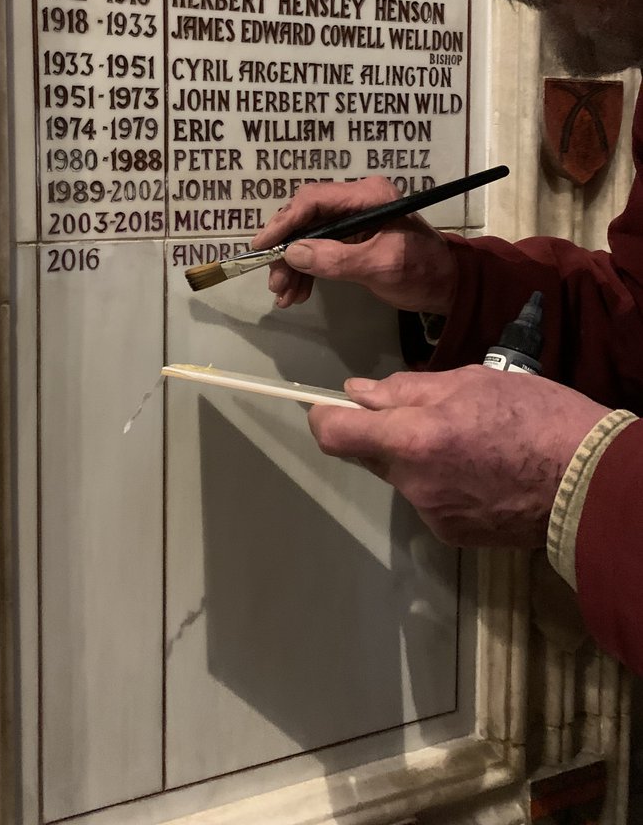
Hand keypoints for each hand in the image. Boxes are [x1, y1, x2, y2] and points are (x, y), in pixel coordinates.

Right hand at [251, 177, 456, 314]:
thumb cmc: (422, 271)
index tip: (263, 246)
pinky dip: (306, 271)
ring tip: (284, 295)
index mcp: (368, 196)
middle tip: (274, 281)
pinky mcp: (351, 239)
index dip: (284, 222)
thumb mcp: (381, 266)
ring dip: (293, 266)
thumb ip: (337, 259)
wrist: (450, 287)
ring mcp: (353, 220)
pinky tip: (297, 293)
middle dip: (286, 250)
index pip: (314, 200)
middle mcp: (356, 201)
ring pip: (308, 237)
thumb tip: (293, 253)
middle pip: (306, 218)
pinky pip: (319, 250)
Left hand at [308, 366, 608, 547]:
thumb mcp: (470, 382)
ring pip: (402, 477)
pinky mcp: (453, 535)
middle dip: (382, 434)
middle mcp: (414, 483)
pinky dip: (442, 482)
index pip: (335, 435)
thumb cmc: (536, 417)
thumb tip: (358, 393)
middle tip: (424, 414)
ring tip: (468, 442)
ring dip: (417, 457)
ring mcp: (432, 514)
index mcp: (414, 439)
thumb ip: (406, 390)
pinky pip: (429, 499)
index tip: (328, 405)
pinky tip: (481, 470)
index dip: (324, 417)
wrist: (592, 482)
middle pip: (368, 455)